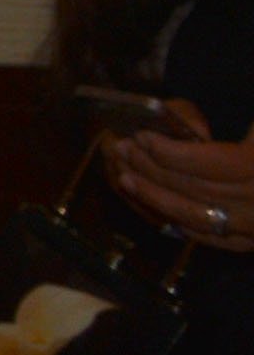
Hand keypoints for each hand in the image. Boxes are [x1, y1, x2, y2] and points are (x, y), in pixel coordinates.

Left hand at [109, 101, 253, 253]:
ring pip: (199, 217)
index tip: (143, 135)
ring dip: (156, 197)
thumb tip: (180, 117)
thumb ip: (230, 126)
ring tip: (126, 177)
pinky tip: (158, 207)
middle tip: (123, 149)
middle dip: (154, 168)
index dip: (173, 151)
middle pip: (198, 188)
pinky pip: (213, 237)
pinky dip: (181, 222)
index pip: (212, 163)